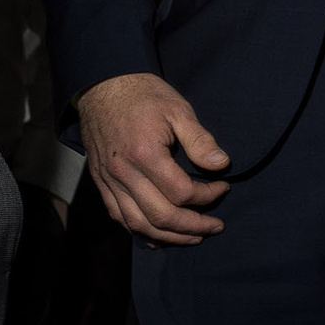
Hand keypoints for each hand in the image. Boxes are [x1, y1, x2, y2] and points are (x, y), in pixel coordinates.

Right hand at [78, 73, 229, 244]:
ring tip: (194, 236)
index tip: (223, 187)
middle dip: (192, 226)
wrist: (103, 88)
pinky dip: (140, 232)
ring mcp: (109, 181)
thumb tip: (222, 164)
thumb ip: (200, 140)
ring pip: (137, 224)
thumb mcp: (179, 110)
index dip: (207, 196)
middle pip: (160, 216)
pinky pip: (119, 217)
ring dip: (169, 236)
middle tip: (215, 225)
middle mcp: (123, 173)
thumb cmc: (144, 96)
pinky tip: (160, 236)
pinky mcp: (101, 184)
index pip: (181, 192)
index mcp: (144, 154)